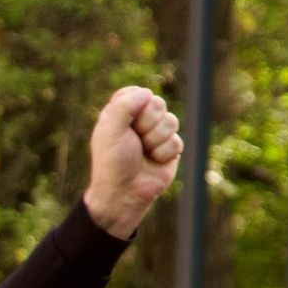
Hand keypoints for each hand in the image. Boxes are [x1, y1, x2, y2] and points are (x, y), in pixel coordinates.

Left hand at [81, 87, 182, 238]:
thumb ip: (124, 106)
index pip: (137, 93)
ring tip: (144, 152)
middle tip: (135, 140)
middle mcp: (139, 121)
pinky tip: (154, 161)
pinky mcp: (169, 149)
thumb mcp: (110, 131)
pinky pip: (177, 141)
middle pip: (158, 104)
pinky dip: (165, 153)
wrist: (124, 193)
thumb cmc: (112, 163)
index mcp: (121, 113)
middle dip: (148, 124)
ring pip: (171, 121)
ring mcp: (155, 134)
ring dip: (156, 140)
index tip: (126, 123)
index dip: (136, 106)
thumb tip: (147, 93)